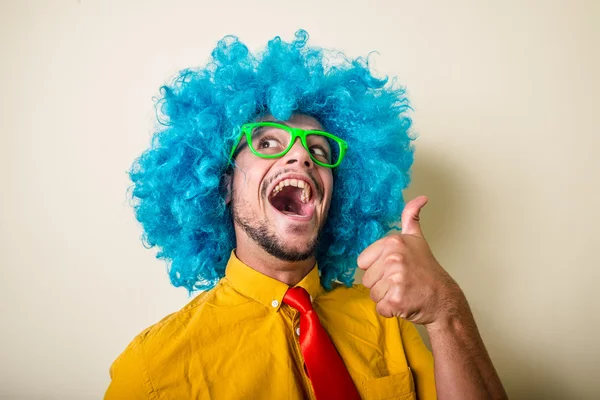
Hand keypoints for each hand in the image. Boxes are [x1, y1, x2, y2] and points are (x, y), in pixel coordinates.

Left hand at [357, 196, 463, 325]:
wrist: (444, 299)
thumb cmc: (427, 271)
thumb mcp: (417, 239)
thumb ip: (411, 217)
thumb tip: (421, 198)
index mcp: (393, 242)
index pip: (363, 262)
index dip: (377, 268)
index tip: (395, 268)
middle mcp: (393, 258)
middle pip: (366, 280)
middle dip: (381, 285)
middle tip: (402, 282)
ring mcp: (395, 279)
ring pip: (372, 294)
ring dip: (386, 297)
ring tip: (404, 291)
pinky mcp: (396, 299)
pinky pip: (380, 308)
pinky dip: (391, 310)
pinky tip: (405, 302)